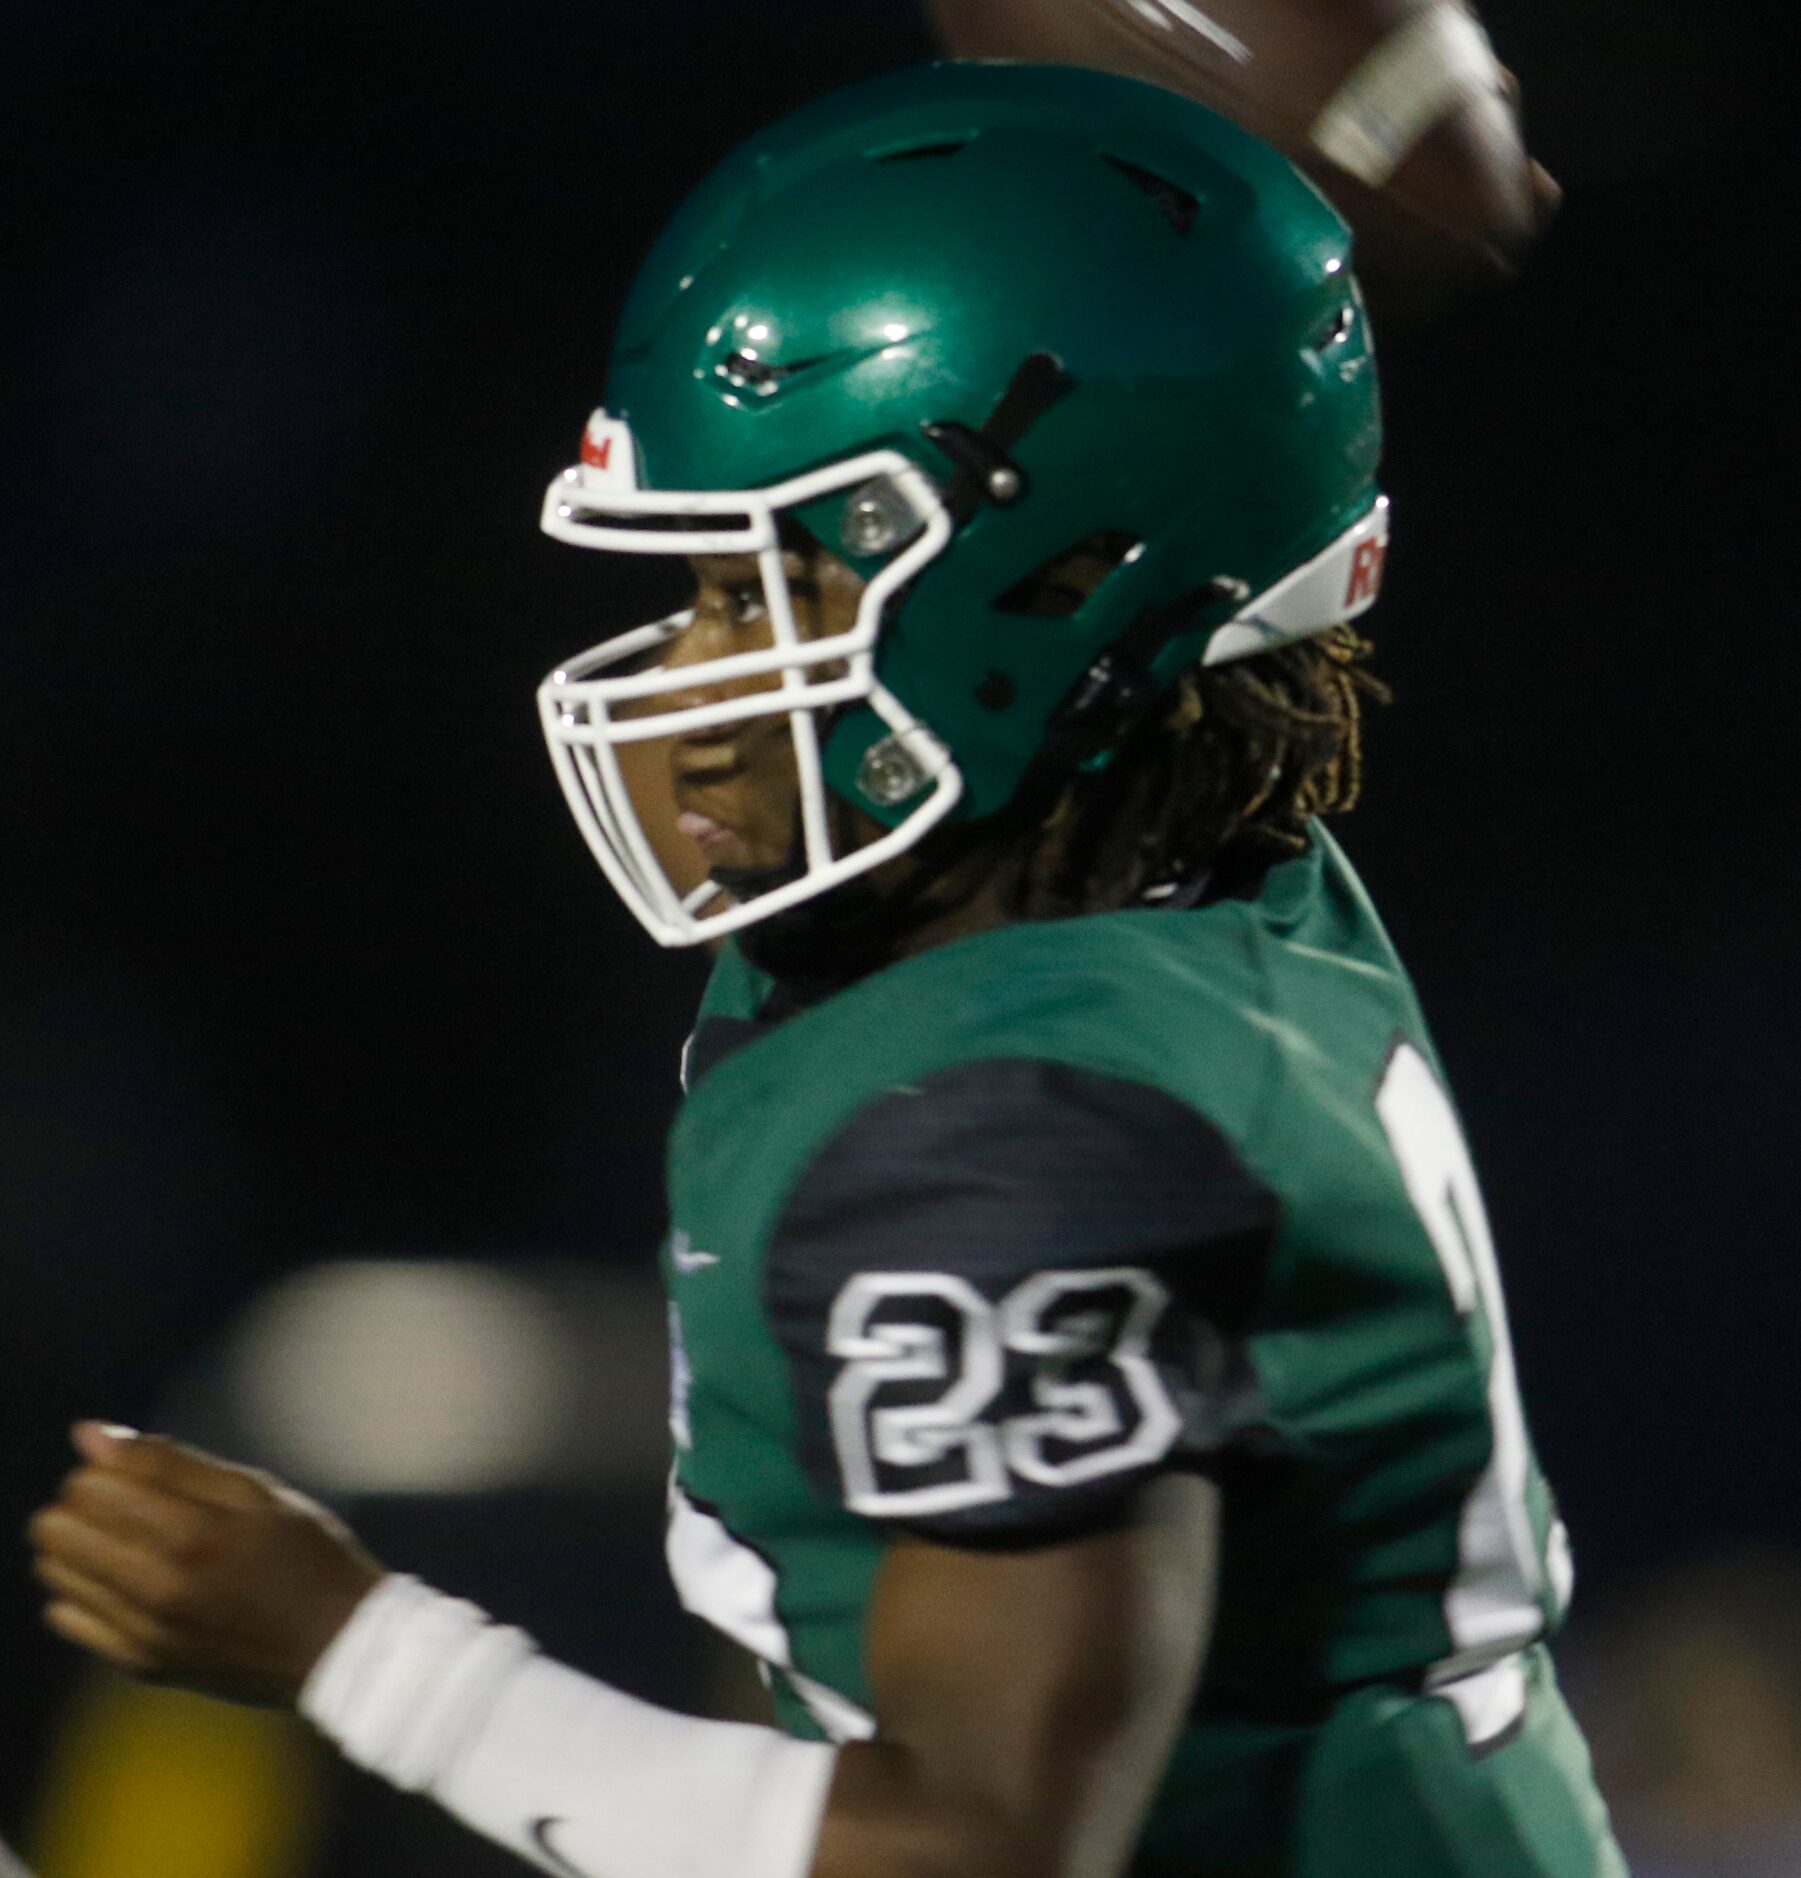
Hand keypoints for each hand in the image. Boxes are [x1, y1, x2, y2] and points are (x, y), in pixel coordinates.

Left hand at [27, 1422, 384, 1706]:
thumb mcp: (255, 1492)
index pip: (90, 1484)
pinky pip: (69, 1617)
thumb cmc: (306, 1553)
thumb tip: (88, 1433)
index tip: (149, 1473)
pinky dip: (87, 1589)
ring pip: (57, 1573)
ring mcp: (144, 1634)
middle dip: (88, 1504)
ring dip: (84, 1547)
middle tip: (140, 1505)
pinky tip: (133, 1580)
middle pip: (59, 1529)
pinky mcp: (140, 1665)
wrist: (339, 1646)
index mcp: (192, 1534)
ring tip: (138, 1542)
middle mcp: (157, 1589)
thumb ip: (170, 1464)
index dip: (112, 1466)